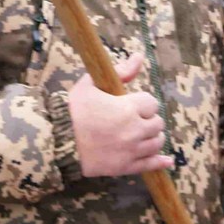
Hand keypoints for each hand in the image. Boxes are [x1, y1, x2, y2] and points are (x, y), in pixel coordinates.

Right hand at [68, 54, 169, 176]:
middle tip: (134, 119)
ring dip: (151, 137)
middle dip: (147, 119)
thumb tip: (139, 56)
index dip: (142, 102)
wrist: (57, 141)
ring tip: (141, 134)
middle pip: (157, 123)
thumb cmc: (73, 110)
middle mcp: (134, 130)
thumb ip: (120, 71)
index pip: (151, 103)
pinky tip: (167, 160)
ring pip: (156, 142)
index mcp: (128, 108)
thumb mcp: (91, 84)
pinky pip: (150, 164)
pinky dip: (160, 162)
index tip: (132, 104)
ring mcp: (131, 150)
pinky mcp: (125, 166)